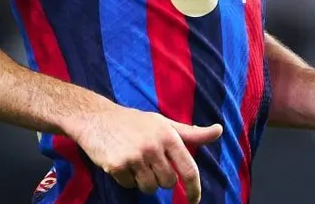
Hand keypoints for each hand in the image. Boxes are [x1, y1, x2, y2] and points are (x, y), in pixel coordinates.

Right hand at [70, 104, 222, 202]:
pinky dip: (127, 179)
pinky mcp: (117, 165)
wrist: (96, 118)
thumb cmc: (134, 122)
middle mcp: (153, 145)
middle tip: (150, 164)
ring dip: (144, 181)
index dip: (194, 189)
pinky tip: (121, 163)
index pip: (188, 169)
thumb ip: (191, 133)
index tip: (194, 200)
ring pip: (150, 187)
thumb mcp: (163, 123)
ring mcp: (135, 156)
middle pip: (168, 182)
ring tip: (135, 163)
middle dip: (161, 179)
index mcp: (168, 135)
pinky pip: (130, 186)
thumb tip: (219, 131)